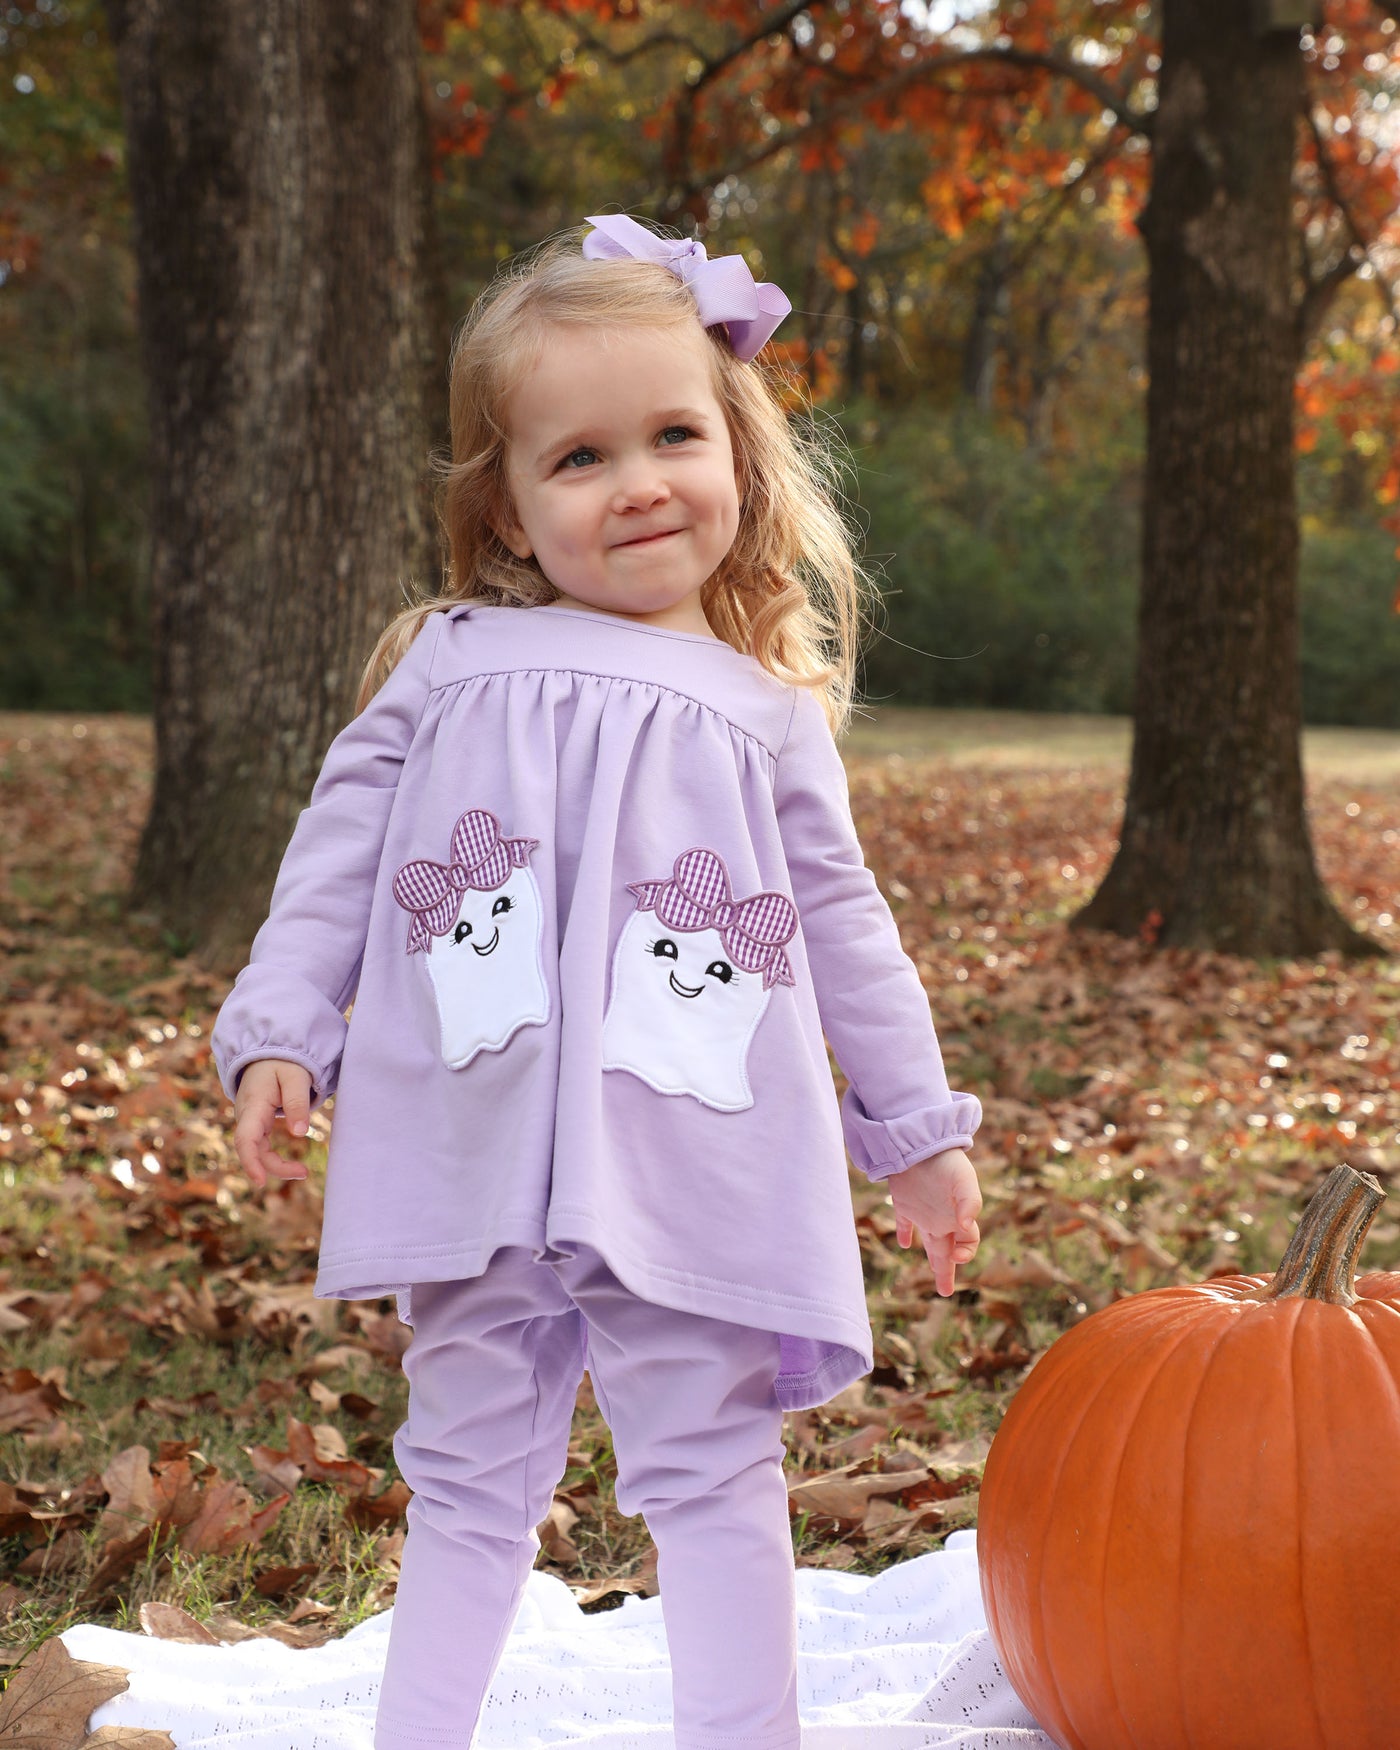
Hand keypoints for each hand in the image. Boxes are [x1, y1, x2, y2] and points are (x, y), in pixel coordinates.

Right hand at [233, 1059, 312, 1189]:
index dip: (251, 1161)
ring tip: (302, 1172)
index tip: (260, 1181)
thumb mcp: (295, 1077)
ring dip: (275, 1164)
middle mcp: (246, 1116)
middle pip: (251, 1149)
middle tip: (304, 1173)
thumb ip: (297, 1102)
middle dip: (274, 1166)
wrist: (268, 1053)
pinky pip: (260, 1146)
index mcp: (253, 1104)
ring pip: (256, 1150)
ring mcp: (249, 1121)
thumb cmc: (283, 1063)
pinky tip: (290, 1165)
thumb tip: (300, 1133)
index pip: (245, 1138)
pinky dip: (272, 1158)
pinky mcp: (256, 1123)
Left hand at [887, 1146, 981, 1296]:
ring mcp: (924, 1211)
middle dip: (947, 1270)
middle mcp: (943, 1217)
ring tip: (935, 1271)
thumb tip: (966, 1227)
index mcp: (959, 1216)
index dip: (965, 1253)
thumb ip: (969, 1203)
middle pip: (948, 1249)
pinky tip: (903, 1243)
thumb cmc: (946, 1161)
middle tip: (945, 1292)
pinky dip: (904, 1233)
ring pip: (930, 1241)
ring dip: (932, 1256)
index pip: (968, 1242)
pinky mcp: (904, 1203)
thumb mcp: (963, 1181)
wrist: (921, 1140)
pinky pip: (904, 1222)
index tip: (956, 1257)